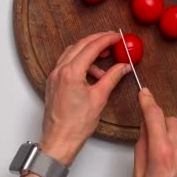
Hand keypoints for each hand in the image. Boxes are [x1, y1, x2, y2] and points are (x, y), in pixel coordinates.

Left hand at [39, 31, 130, 166]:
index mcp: (71, 72)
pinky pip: (67, 63)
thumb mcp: (100, 97)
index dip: (106, 39)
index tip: (117, 36)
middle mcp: (59, 70)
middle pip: (80, 45)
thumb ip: (112, 77)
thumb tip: (123, 66)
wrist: (60, 140)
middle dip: (98, 40)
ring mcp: (54, 76)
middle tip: (112, 40)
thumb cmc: (76, 124)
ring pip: (72, 52)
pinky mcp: (53, 82)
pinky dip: (80, 62)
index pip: (91, 47)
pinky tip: (92, 73)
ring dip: (88, 52)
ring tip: (104, 61)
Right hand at [134, 88, 176, 176]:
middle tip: (153, 138)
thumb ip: (142, 148)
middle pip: (172, 122)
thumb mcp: (139, 175)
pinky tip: (175, 170)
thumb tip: (145, 129)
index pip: (154, 117)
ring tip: (165, 162)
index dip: (148, 102)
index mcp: (163, 154)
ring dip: (173, 142)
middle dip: (161, 125)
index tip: (145, 94)